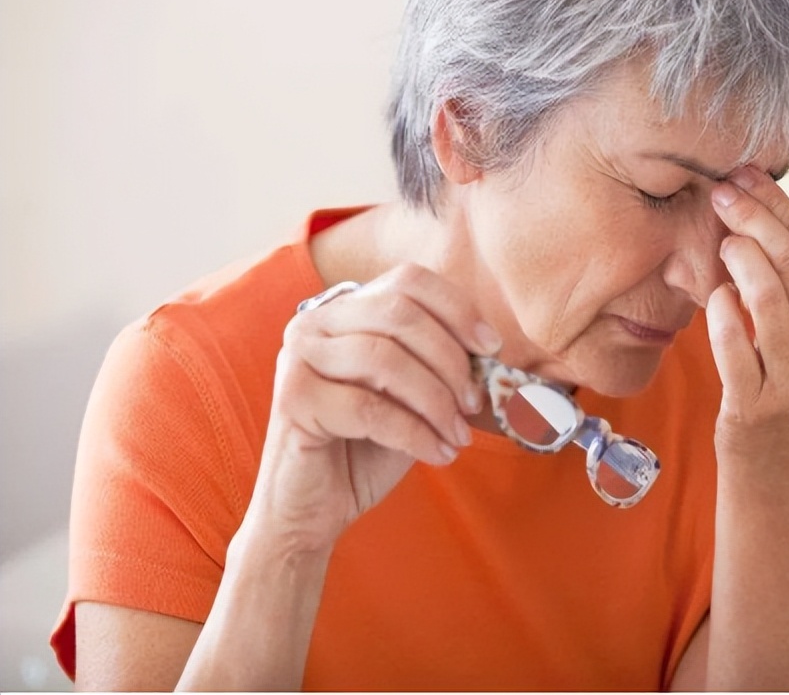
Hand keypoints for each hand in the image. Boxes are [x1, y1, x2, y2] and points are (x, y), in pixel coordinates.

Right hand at [243, 264, 500, 554]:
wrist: (314, 509)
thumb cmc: (367, 448)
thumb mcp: (413, 396)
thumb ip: (440, 363)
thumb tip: (493, 349)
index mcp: (346, 308)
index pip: (409, 280)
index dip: (457, 309)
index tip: (491, 347)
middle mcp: (315, 322)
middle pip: (399, 314)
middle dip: (449, 360)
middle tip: (473, 404)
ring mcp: (298, 357)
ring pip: (384, 359)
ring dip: (435, 400)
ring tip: (457, 435)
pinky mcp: (293, 399)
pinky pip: (369, 408)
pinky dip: (415, 433)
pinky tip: (438, 454)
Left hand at [706, 167, 788, 482]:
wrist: (778, 476)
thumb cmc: (788, 393)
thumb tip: (764, 210)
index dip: (777, 205)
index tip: (744, 174)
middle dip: (754, 218)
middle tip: (720, 191)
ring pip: (768, 300)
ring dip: (740, 259)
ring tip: (722, 241)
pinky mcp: (755, 408)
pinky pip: (735, 346)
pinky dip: (721, 313)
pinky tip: (712, 295)